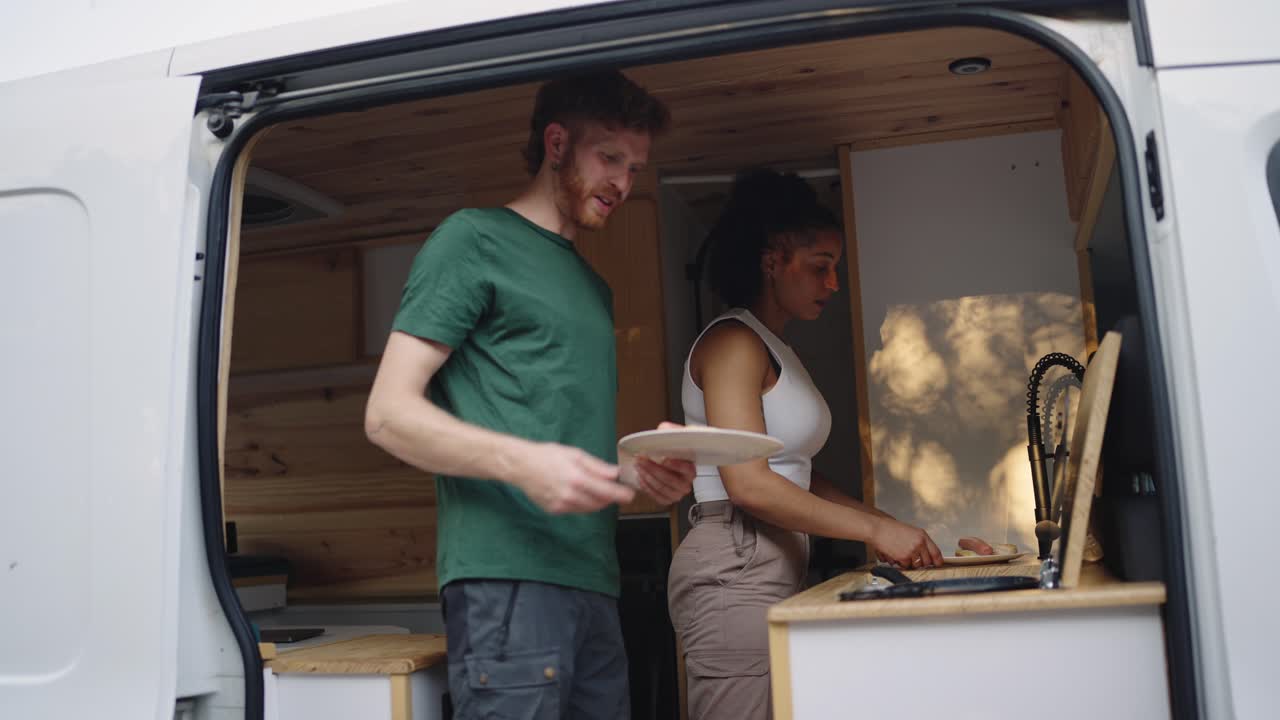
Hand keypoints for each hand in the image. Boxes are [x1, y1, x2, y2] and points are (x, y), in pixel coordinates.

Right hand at [512, 442, 634, 513]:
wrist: (521, 466)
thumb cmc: (548, 455)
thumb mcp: (575, 454)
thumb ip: (597, 466)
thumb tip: (616, 474)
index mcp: (577, 479)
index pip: (607, 492)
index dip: (621, 495)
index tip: (631, 495)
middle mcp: (570, 496)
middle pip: (600, 503)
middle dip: (610, 497)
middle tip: (614, 489)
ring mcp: (562, 506)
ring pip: (589, 509)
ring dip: (597, 501)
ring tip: (597, 489)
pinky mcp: (555, 511)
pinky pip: (576, 510)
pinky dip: (582, 503)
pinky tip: (578, 492)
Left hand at [630, 422, 695, 505]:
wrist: (664, 463)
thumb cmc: (670, 451)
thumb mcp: (672, 437)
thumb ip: (670, 431)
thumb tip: (664, 429)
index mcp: (691, 468)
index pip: (687, 469)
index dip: (676, 465)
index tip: (664, 459)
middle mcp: (686, 483)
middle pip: (671, 480)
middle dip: (654, 469)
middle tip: (642, 459)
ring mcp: (677, 493)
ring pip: (662, 488)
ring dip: (647, 477)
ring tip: (638, 467)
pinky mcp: (667, 499)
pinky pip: (656, 496)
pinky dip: (646, 487)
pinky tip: (640, 477)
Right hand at [871, 517, 943, 567]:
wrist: (878, 529)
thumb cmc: (891, 529)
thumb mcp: (911, 532)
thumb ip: (920, 543)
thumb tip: (928, 556)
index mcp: (922, 536)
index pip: (936, 552)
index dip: (937, 561)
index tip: (937, 564)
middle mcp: (919, 543)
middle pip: (927, 562)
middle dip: (921, 563)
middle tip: (913, 558)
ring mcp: (912, 551)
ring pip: (916, 565)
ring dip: (910, 563)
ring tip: (902, 553)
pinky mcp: (904, 557)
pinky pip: (906, 566)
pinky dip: (900, 563)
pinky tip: (896, 554)